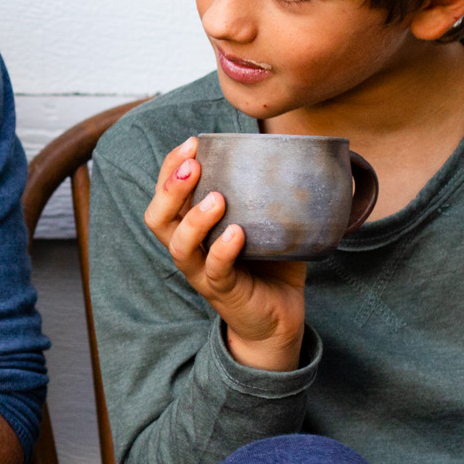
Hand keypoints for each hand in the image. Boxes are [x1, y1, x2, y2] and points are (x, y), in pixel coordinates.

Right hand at [143, 135, 307, 371]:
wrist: (277, 320)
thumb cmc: (269, 268)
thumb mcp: (266, 226)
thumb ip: (273, 196)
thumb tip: (305, 155)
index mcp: (192, 229)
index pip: (165, 194)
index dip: (170, 167)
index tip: (193, 142)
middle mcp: (188, 250)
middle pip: (158, 218)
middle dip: (170, 188)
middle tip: (194, 164)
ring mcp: (202, 272)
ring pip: (179, 245)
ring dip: (194, 219)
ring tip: (216, 198)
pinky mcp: (223, 291)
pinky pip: (214, 270)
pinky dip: (223, 250)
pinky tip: (237, 233)